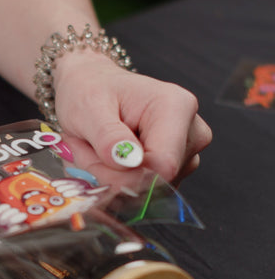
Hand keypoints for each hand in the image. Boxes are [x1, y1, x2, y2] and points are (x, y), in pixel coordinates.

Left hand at [53, 50, 211, 183]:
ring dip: (113, 179)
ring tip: (98, 150)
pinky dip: (119, 182)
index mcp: (176, 107)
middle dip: (113, 177)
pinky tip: (109, 159)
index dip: (125, 178)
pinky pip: (146, 191)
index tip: (97, 161)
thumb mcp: (88, 109)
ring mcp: (187, 153)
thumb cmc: (90, 91)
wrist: (92, 87)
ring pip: (148, 190)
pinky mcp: (177, 169)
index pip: (162, 167)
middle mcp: (191, 131)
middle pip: (155, 182)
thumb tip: (131, 162)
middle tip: (90, 151)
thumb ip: (108, 137)